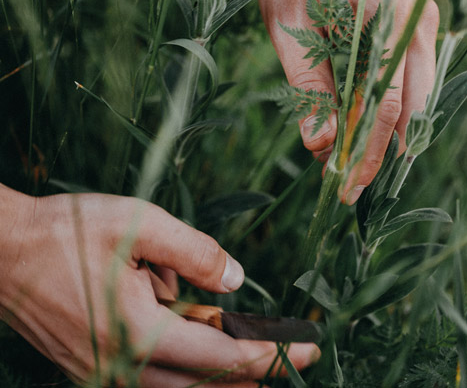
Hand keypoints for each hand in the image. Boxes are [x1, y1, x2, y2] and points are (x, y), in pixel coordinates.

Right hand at [0, 185, 318, 385]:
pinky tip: (192, 321)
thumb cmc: (69, 233)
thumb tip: (235, 280)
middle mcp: (121, 367)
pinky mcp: (95, 364)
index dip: (270, 355)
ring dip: (218, 364)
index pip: (222, 358)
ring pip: (180, 384)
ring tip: (249, 337)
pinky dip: (185, 355)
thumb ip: (195, 252)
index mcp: (138, 335)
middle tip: (287, 349)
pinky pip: (154, 372)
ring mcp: (105, 372)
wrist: (4, 253)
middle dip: (253, 370)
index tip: (307, 349)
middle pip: (206, 385)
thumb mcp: (141, 225)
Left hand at [259, 0, 438, 203]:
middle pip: (409, 108)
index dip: (365, 152)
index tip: (345, 186)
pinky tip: (358, 126)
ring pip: (414, 96)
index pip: (385, 107)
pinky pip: (406, 77)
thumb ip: (307, 85)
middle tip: (350, 187)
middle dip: (379, 152)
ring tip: (351, 163)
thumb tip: (319, 145)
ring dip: (385, 134)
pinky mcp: (410, 23)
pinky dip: (386, 107)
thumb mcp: (290, 26)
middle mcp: (416, 22)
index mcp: (388, 19)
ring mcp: (419, 21)